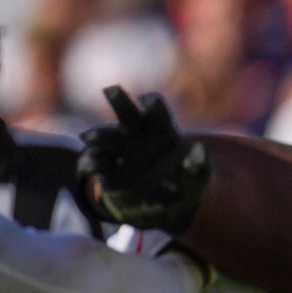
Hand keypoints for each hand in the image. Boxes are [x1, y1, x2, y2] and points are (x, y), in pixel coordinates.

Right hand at [76, 86, 210, 233]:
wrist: (162, 203)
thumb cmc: (183, 181)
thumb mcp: (196, 176)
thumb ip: (199, 164)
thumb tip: (201, 148)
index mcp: (161, 131)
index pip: (157, 112)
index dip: (153, 105)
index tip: (148, 99)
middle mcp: (136, 135)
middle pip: (127, 113)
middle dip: (119, 101)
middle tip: (111, 90)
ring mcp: (118, 151)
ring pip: (105, 137)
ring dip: (99, 136)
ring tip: (90, 137)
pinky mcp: (105, 170)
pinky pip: (94, 163)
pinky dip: (92, 163)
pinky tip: (92, 165)